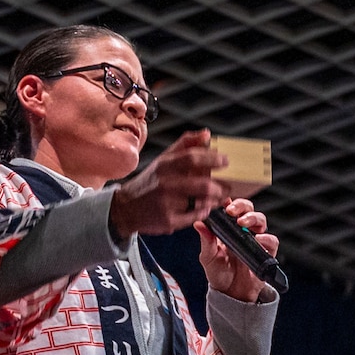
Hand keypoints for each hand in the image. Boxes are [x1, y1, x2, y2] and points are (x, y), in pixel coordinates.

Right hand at [107, 130, 228, 240]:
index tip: (226, 161)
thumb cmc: (150, 182)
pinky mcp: (168, 221)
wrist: (126, 208)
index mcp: (165, 165)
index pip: (192, 158)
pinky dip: (203, 211)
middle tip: (228, 186)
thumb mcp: (163, 159)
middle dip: (221, 186)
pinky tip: (204, 207)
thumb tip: (206, 134)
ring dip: (214, 200)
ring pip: (201, 202)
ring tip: (219, 197)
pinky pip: (195, 217)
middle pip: (202, 185)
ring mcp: (167, 204)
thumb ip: (185, 145)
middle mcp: (165, 184)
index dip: (213, 159)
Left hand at [197, 198, 278, 301]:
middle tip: (232, 211)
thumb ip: (206, 241)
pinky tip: (258, 240)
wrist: (231, 294)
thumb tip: (199, 224)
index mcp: (227, 229)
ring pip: (261, 220)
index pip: (230, 209)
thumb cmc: (219, 274)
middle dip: (242, 206)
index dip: (228, 202)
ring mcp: (255, 241)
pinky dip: (266, 239)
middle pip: (248, 209)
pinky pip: (271, 241)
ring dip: (253, 218)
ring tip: (243, 223)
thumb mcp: (208, 257)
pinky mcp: (265, 253)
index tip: (223, 202)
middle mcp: (243, 231)